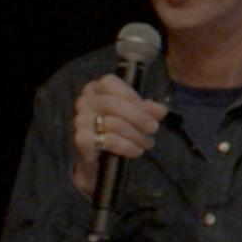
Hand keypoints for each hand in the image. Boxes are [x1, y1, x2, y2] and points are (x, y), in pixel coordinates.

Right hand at [65, 73, 165, 198]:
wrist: (98, 158)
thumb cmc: (116, 130)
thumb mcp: (133, 115)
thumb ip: (147, 109)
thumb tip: (161, 110)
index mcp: (95, 89)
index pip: (111, 83)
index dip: (133, 96)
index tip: (151, 111)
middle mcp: (84, 101)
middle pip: (114, 103)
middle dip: (139, 117)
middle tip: (154, 128)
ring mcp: (80, 120)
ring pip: (114, 123)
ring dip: (136, 135)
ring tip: (148, 143)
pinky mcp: (81, 139)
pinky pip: (109, 140)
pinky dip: (127, 146)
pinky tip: (136, 150)